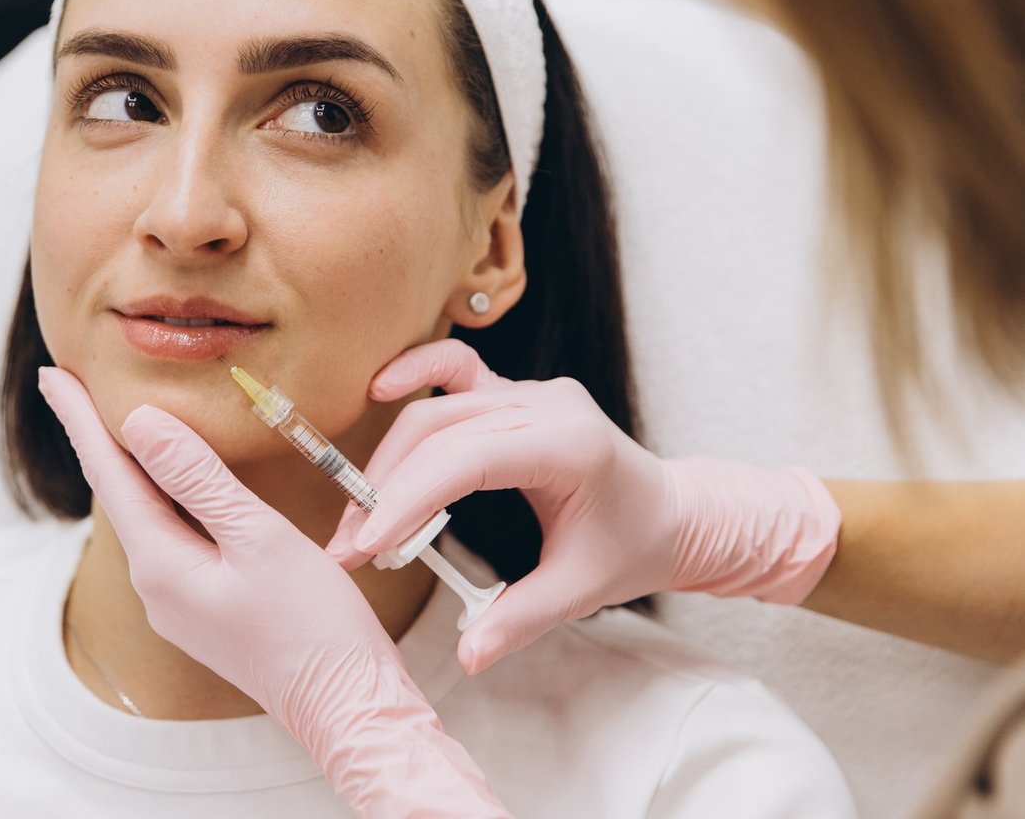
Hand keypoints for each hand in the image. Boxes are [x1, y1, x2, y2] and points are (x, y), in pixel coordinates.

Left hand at [37, 366, 509, 818]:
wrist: (347, 708)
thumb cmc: (313, 627)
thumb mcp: (259, 537)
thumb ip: (198, 478)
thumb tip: (139, 422)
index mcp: (160, 564)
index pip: (108, 473)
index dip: (81, 419)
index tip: (51, 374)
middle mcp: (156, 586)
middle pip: (120, 493)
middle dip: (98, 438)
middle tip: (74, 386)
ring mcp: (178, 603)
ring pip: (145, 516)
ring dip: (130, 467)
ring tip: (114, 422)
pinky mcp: (205, 610)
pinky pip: (170, 537)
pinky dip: (162, 496)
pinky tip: (171, 481)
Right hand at [327, 339, 840, 673]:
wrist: (673, 512)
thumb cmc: (633, 546)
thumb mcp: (581, 590)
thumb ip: (520, 620)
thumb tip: (468, 656)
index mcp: (570, 445)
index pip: (465, 461)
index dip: (406, 499)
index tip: (365, 543)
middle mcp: (548, 404)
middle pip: (440, 431)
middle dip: (385, 489)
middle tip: (350, 544)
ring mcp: (532, 391)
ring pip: (439, 407)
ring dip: (390, 456)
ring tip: (359, 509)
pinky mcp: (517, 392)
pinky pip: (457, 368)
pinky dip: (416, 374)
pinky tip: (380, 390)